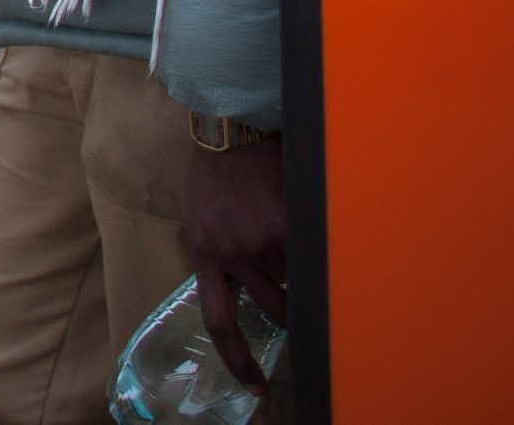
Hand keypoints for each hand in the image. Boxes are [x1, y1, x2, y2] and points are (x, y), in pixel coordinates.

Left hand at [185, 130, 286, 388]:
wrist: (230, 130)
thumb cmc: (218, 170)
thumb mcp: (202, 217)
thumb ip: (220, 250)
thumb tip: (246, 282)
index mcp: (205, 255)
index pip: (220, 322)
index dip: (238, 359)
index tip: (256, 384)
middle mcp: (230, 255)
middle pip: (273, 308)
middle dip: (292, 304)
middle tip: (303, 294)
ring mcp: (258, 243)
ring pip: (296, 278)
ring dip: (302, 263)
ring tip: (294, 230)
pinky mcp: (283, 227)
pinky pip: (308, 251)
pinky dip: (311, 240)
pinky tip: (305, 215)